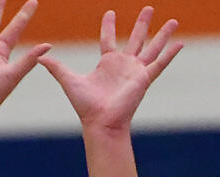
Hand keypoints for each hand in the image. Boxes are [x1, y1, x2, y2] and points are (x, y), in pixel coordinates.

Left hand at [39, 6, 182, 132]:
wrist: (101, 122)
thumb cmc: (87, 107)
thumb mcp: (68, 80)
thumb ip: (56, 68)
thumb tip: (39, 58)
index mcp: (107, 64)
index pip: (108, 39)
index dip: (108, 25)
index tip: (110, 12)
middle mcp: (123, 65)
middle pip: (135, 38)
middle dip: (142, 23)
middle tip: (149, 8)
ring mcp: (136, 71)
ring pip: (152, 47)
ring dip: (162, 34)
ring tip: (172, 19)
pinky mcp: (144, 78)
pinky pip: (160, 63)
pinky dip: (170, 53)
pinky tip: (180, 42)